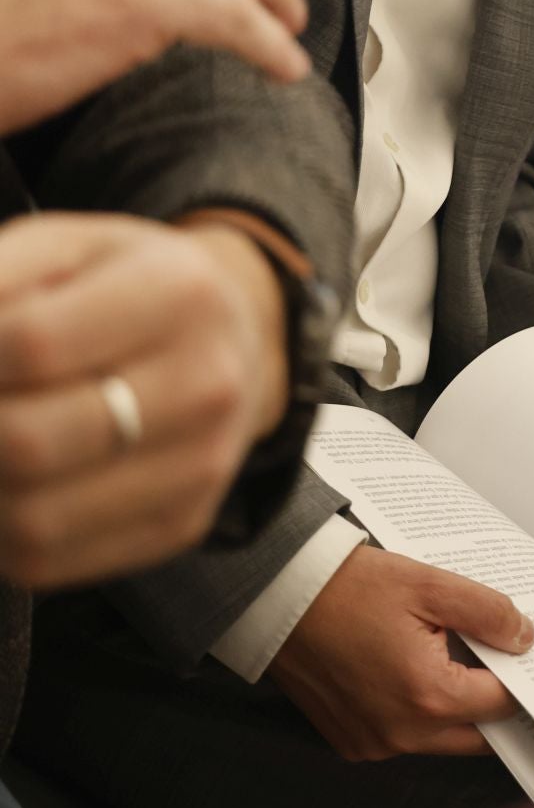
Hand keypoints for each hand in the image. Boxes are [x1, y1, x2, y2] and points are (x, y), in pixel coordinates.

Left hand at [0, 211, 287, 586]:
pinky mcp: (181, 523)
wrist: (237, 338)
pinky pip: (53, 560)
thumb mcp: (70, 246)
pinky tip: (9, 487)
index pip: (33, 343)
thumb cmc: (134, 287)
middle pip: (30, 442)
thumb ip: (1, 276)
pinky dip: (2, 534)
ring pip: (33, 520)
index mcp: (176, 292)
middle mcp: (204, 383)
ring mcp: (199, 464)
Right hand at [270, 546, 533, 759]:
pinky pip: (403, 737)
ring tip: (452, 657)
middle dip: (492, 701)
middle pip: (476, 734)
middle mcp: (401, 734)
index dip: (520, 678)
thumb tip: (524, 639)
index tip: (528, 658)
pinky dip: (417, 712)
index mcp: (427, 697)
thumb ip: (487, 612)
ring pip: (440, 739)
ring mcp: (373, 744)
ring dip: (453, 708)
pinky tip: (412, 670)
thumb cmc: (347, 587)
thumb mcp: (429, 584)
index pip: (502, 704)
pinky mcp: (351, 742)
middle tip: (500, 662)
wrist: (279, 596)